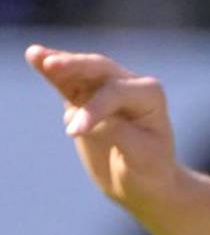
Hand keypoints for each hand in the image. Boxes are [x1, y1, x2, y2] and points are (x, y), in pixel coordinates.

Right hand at [26, 46, 184, 213]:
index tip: (72, 133)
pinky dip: (50, 73)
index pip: (116, 93)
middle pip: (99, 69)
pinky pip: (66, 82)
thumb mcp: (142, 157)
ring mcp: (106, 88)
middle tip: (51, 65)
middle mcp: (131, 84)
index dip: (93, 110)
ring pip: (79, 71)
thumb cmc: (149, 169)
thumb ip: (119, 133)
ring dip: (57, 62)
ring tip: (34, 54)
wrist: (143, 181)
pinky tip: (34, 57)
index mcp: (150, 94)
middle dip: (75, 66)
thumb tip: (86, 117)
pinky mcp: (85, 98)